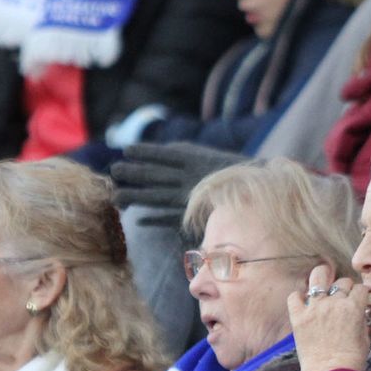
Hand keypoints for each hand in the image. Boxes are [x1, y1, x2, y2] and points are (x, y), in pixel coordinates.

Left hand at [111, 142, 241, 212]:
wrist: (257, 194)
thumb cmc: (229, 173)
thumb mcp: (205, 156)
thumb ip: (183, 153)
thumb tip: (162, 152)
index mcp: (194, 159)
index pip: (164, 155)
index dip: (145, 152)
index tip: (127, 150)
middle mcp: (189, 178)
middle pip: (154, 175)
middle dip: (133, 173)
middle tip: (113, 171)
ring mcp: (189, 197)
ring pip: (156, 197)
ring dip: (135, 197)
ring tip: (116, 197)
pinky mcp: (193, 215)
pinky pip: (169, 218)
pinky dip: (154, 219)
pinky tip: (140, 220)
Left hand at [288, 265, 370, 370]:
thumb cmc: (352, 361)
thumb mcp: (365, 338)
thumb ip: (362, 320)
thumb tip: (360, 313)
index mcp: (354, 308)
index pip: (361, 289)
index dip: (362, 294)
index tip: (360, 299)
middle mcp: (334, 303)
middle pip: (342, 282)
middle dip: (345, 289)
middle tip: (342, 298)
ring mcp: (314, 308)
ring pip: (318, 277)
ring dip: (322, 277)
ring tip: (322, 282)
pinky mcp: (298, 317)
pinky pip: (294, 296)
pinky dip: (298, 297)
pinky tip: (304, 303)